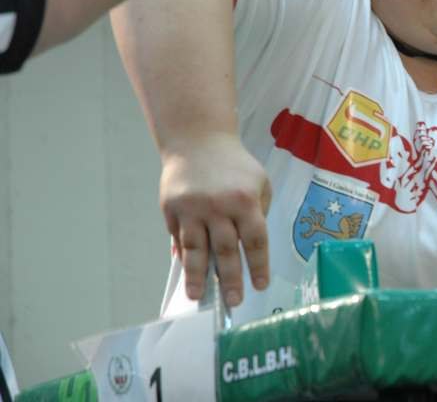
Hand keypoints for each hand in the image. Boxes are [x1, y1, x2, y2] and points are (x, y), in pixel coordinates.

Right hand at [159, 133, 271, 307]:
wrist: (198, 140)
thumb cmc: (234, 165)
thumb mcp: (259, 182)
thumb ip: (258, 212)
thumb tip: (247, 248)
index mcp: (245, 200)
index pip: (255, 240)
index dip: (257, 265)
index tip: (259, 286)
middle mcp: (219, 207)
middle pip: (225, 250)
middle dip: (230, 279)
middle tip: (233, 302)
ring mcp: (192, 209)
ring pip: (196, 249)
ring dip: (197, 276)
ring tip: (198, 297)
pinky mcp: (171, 208)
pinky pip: (179, 237)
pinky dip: (183, 255)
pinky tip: (186, 272)